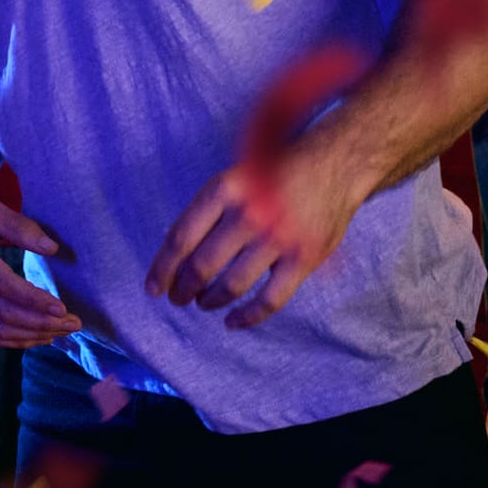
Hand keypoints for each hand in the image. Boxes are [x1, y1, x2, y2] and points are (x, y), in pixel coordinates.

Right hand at [0, 165, 84, 349]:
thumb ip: (21, 228)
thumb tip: (52, 249)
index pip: (5, 287)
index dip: (35, 301)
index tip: (63, 308)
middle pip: (6, 315)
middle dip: (44, 323)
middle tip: (75, 324)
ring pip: (0, 330)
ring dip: (34, 335)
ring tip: (63, 332)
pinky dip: (17, 340)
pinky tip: (39, 337)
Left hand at [153, 141, 366, 326]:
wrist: (334, 165)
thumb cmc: (275, 173)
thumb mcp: (234, 177)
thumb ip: (207, 211)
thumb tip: (174, 257)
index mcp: (225, 189)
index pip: (180, 237)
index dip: (162, 268)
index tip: (153, 288)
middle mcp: (249, 212)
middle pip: (202, 265)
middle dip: (184, 288)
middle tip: (179, 298)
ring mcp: (278, 237)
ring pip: (232, 285)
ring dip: (211, 300)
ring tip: (203, 303)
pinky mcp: (304, 258)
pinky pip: (270, 300)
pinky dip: (247, 317)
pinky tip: (233, 322)